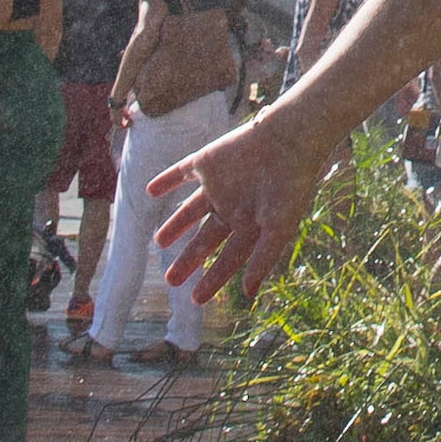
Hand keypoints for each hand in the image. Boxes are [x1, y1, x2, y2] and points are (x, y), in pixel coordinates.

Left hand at [148, 99, 340, 310]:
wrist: (287, 141)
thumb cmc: (290, 187)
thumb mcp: (279, 229)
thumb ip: (263, 259)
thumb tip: (248, 293)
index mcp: (251, 225)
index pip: (228, 259)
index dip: (213, 280)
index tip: (197, 300)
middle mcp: (233, 207)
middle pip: (205, 239)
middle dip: (189, 260)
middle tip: (171, 281)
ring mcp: (218, 185)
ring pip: (190, 210)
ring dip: (175, 226)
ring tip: (158, 243)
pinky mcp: (206, 162)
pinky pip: (180, 173)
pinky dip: (165, 181)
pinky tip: (150, 190)